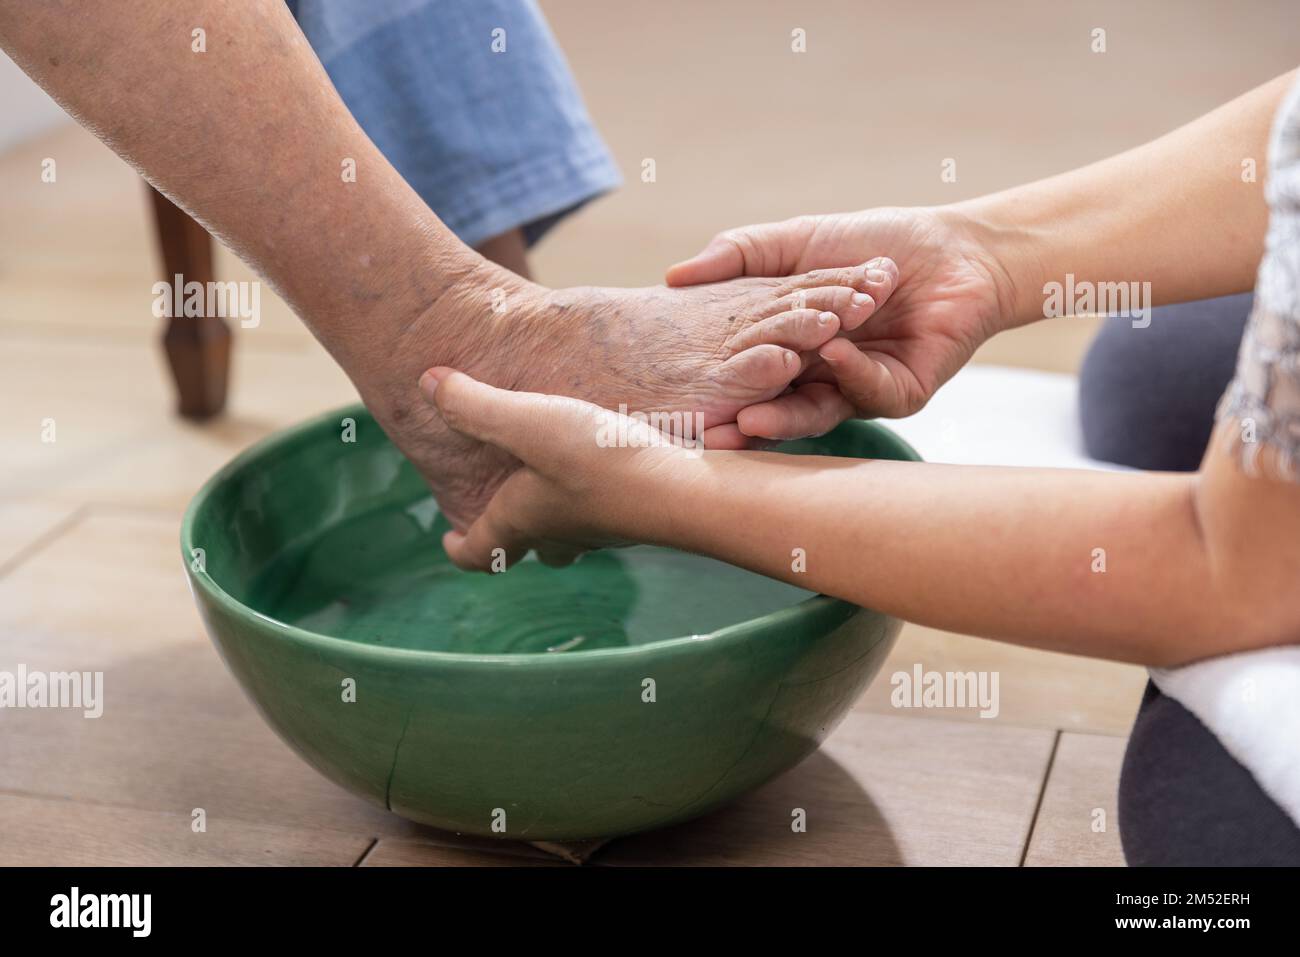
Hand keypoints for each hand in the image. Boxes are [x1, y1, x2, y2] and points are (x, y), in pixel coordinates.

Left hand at [417, 367, 692, 570]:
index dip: (460, 547)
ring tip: (550, 477)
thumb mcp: (530, 422)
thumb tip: (426, 384)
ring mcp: (604, 527)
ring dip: (554, 512)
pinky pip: (606, 509)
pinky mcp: (640, 512)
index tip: (449, 538)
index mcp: (523, 518)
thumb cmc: (602, 461)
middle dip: (510, 530)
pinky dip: (595, 493)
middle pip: (527, 545)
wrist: (687, 493)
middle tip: (501, 506)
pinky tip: (605, 460)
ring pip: (569, 530)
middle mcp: (561, 531)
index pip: (479, 553)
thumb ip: (476, 405)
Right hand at [666, 206, 1020, 437]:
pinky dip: (849, 373)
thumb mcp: (795, 242)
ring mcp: (857, 391)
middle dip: (737, 423)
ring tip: (750, 419)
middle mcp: (817, 379)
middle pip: (769, 408)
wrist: (954, 247)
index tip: (671, 400)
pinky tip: (832, 351)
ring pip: (814, 415)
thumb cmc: (876, 241)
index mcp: (789, 351)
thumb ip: (739, 255)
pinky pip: (868, 393)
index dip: (710, 388)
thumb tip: (672, 276)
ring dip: (782, 417)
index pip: (741, 377)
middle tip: (703, 432)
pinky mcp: (900, 394)